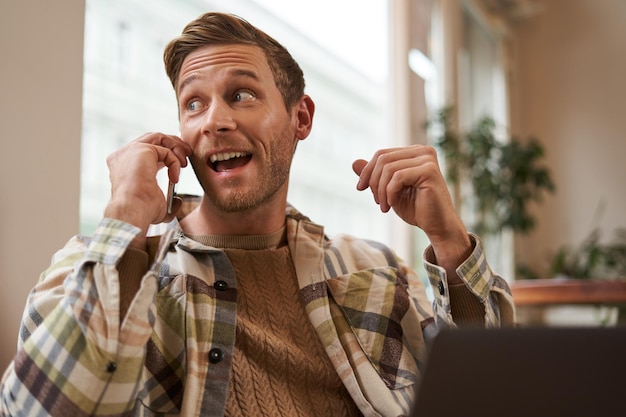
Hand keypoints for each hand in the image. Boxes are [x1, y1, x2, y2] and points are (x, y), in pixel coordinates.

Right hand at [104, 133, 191, 244]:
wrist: (133, 211)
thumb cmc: (142, 212)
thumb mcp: (157, 206)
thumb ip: (167, 201)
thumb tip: (178, 201)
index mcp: (123, 166)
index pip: (146, 150)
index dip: (165, 153)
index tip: (180, 163)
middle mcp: (123, 155)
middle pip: (152, 139)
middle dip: (173, 144)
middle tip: (188, 154)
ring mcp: (130, 150)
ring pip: (159, 137)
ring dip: (176, 147)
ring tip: (184, 163)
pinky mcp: (141, 149)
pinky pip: (165, 150)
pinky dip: (174, 162)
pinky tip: (174, 178)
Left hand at [353, 145, 470, 278]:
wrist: (437, 226)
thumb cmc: (416, 209)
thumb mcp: (388, 190)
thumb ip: (374, 176)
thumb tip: (354, 162)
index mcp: (414, 152)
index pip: (381, 154)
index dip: (367, 171)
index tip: (360, 189)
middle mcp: (423, 151)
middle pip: (383, 159)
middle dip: (373, 181)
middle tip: (376, 202)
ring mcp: (428, 159)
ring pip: (388, 168)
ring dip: (381, 191)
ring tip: (385, 206)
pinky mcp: (429, 171)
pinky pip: (397, 178)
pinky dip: (390, 193)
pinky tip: (393, 205)